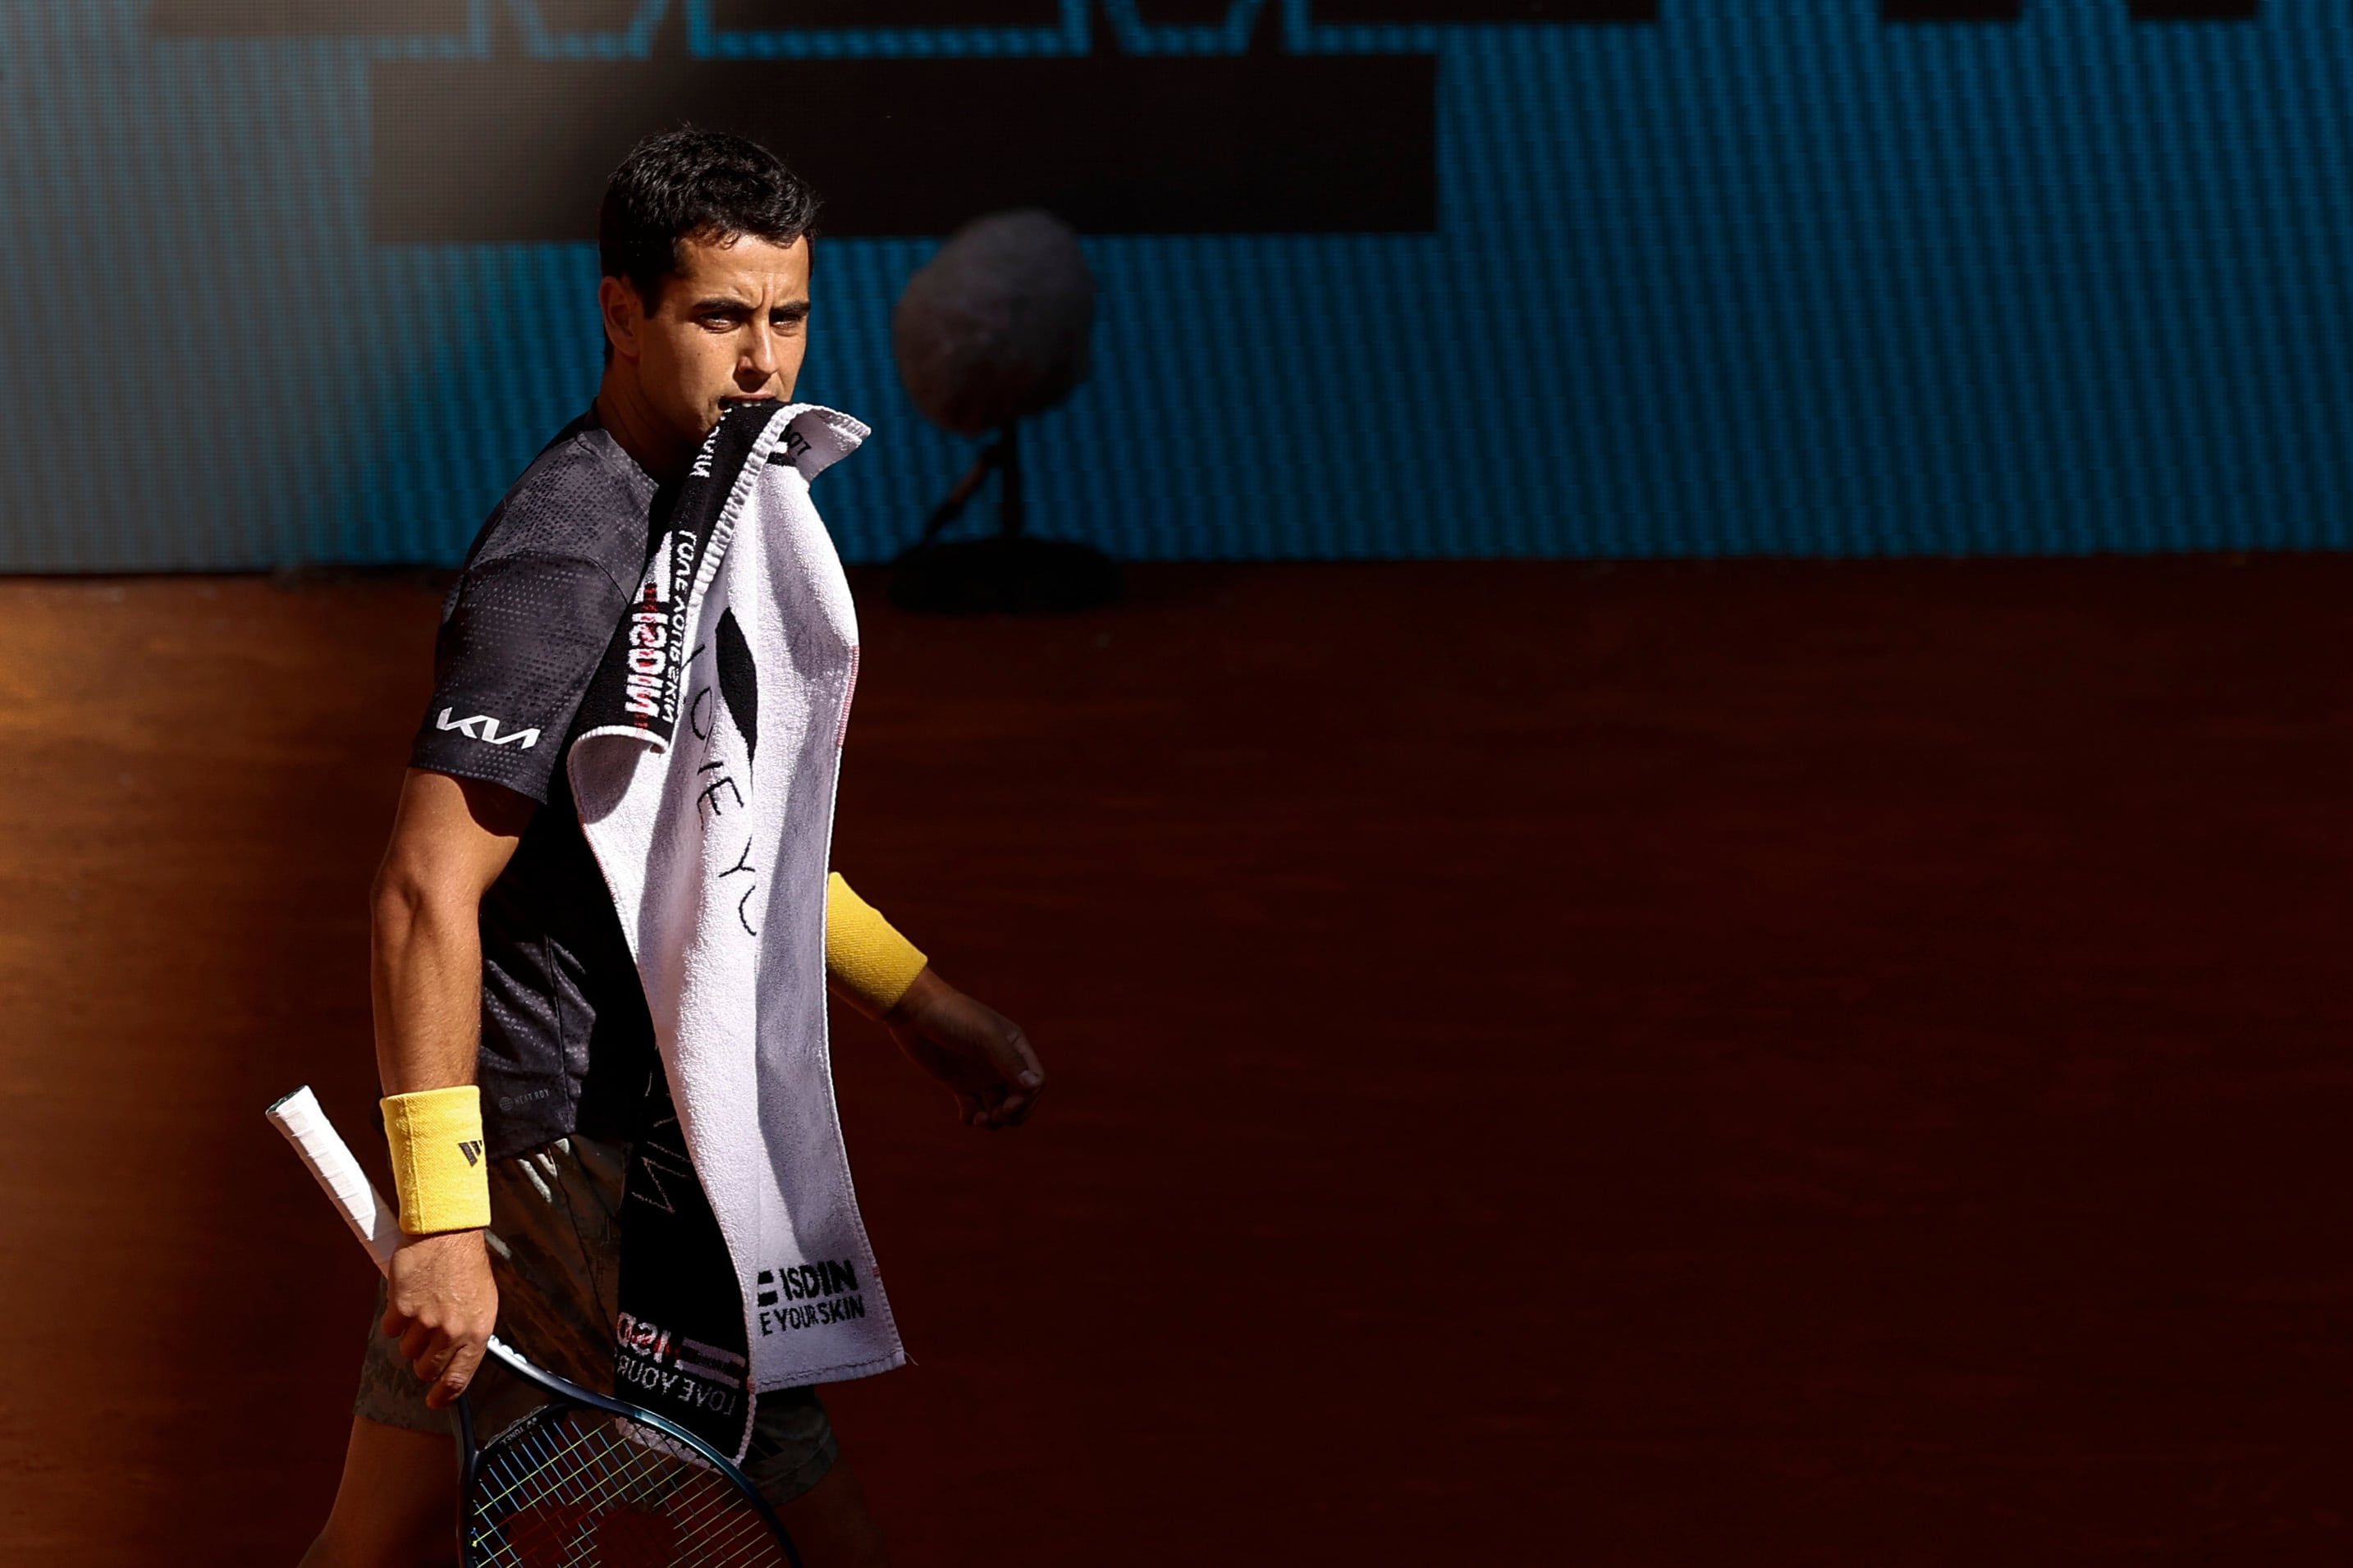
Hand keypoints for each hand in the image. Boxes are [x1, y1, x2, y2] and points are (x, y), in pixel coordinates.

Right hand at [381, 1227, 498, 1408]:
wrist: (447, 1232)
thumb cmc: (466, 1265)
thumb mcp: (483, 1301)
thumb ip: (471, 1333)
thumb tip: (461, 1361)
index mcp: (477, 1331)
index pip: (458, 1379)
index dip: (444, 1395)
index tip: (435, 1401)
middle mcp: (452, 1330)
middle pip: (427, 1369)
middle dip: (424, 1360)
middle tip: (426, 1340)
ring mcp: (425, 1321)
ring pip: (407, 1350)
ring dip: (410, 1336)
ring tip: (422, 1310)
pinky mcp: (402, 1308)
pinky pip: (391, 1330)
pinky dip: (395, 1319)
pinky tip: (407, 1301)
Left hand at [884, 968, 1044, 1130]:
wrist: (915, 1013)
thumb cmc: (954, 1017)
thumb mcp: (985, 1036)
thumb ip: (1010, 1061)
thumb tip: (1033, 1085)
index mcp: (1014, 1047)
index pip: (1035, 1081)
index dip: (1027, 1099)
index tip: (1007, 1106)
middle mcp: (1001, 1063)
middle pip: (1021, 1098)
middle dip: (1013, 1114)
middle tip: (996, 1116)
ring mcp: (980, 1075)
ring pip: (998, 1108)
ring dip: (993, 1120)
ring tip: (979, 1119)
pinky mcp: (960, 1084)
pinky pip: (975, 1109)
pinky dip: (974, 1118)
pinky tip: (967, 1115)